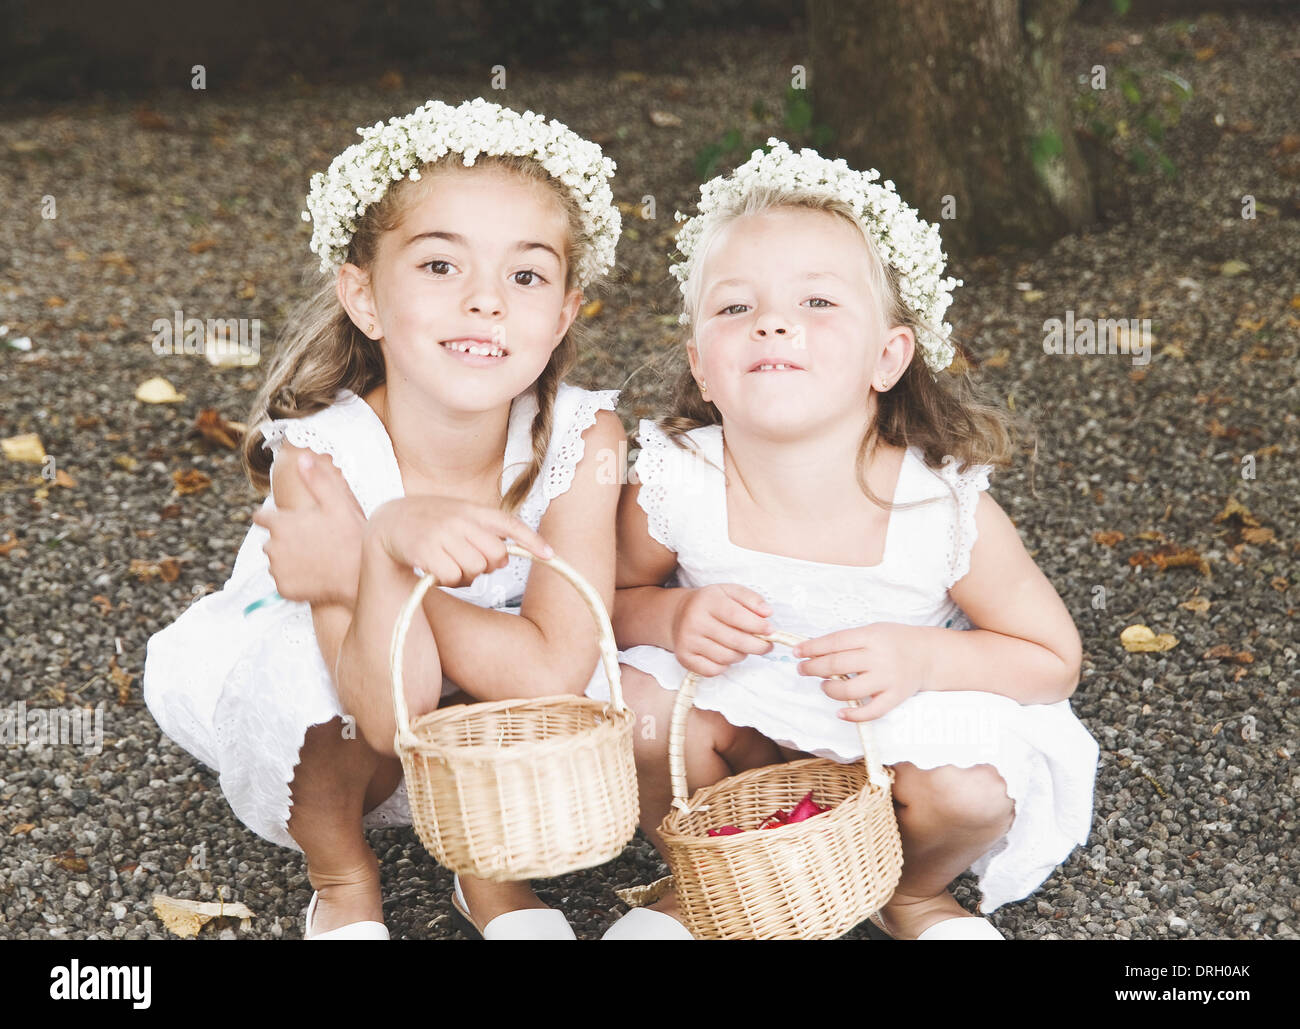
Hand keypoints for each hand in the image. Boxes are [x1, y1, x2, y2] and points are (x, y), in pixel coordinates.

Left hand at [252, 453, 365, 606]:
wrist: (358, 577)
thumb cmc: (351, 537)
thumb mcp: (338, 503)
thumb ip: (317, 479)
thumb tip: (302, 458)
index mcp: (281, 523)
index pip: (260, 517)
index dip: (272, 517)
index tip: (287, 522)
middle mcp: (272, 547)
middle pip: (271, 540)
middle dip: (286, 539)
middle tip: (313, 541)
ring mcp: (277, 570)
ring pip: (277, 561)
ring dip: (289, 559)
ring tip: (316, 558)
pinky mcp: (283, 589)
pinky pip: (284, 581)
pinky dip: (295, 579)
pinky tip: (315, 573)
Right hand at [365, 494, 554, 587]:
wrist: (387, 523)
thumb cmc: (430, 525)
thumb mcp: (459, 519)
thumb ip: (484, 534)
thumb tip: (504, 560)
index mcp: (472, 510)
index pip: (509, 524)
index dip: (532, 541)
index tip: (550, 555)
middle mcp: (459, 519)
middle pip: (496, 555)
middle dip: (488, 566)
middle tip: (468, 561)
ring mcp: (442, 534)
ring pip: (476, 569)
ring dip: (465, 575)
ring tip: (448, 564)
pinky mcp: (426, 551)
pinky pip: (453, 578)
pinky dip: (448, 581)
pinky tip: (435, 570)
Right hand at [669, 583, 774, 677]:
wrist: (678, 614)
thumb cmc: (710, 604)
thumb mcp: (730, 592)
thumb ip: (751, 599)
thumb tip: (767, 613)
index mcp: (707, 600)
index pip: (736, 616)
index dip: (757, 625)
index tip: (770, 631)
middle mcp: (695, 621)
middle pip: (734, 640)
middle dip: (757, 646)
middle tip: (766, 645)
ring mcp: (688, 641)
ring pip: (727, 657)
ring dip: (741, 655)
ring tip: (742, 646)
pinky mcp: (684, 657)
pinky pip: (713, 670)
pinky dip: (725, 666)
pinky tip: (725, 654)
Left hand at [792, 622, 924, 721]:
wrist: (928, 655)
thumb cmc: (894, 640)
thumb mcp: (872, 630)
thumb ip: (847, 640)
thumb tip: (814, 650)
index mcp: (872, 636)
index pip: (835, 642)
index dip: (812, 647)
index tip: (797, 652)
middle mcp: (879, 658)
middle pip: (837, 664)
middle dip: (813, 667)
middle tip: (802, 669)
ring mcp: (888, 679)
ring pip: (850, 690)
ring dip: (830, 689)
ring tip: (824, 685)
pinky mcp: (895, 698)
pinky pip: (871, 712)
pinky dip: (853, 715)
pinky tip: (840, 712)